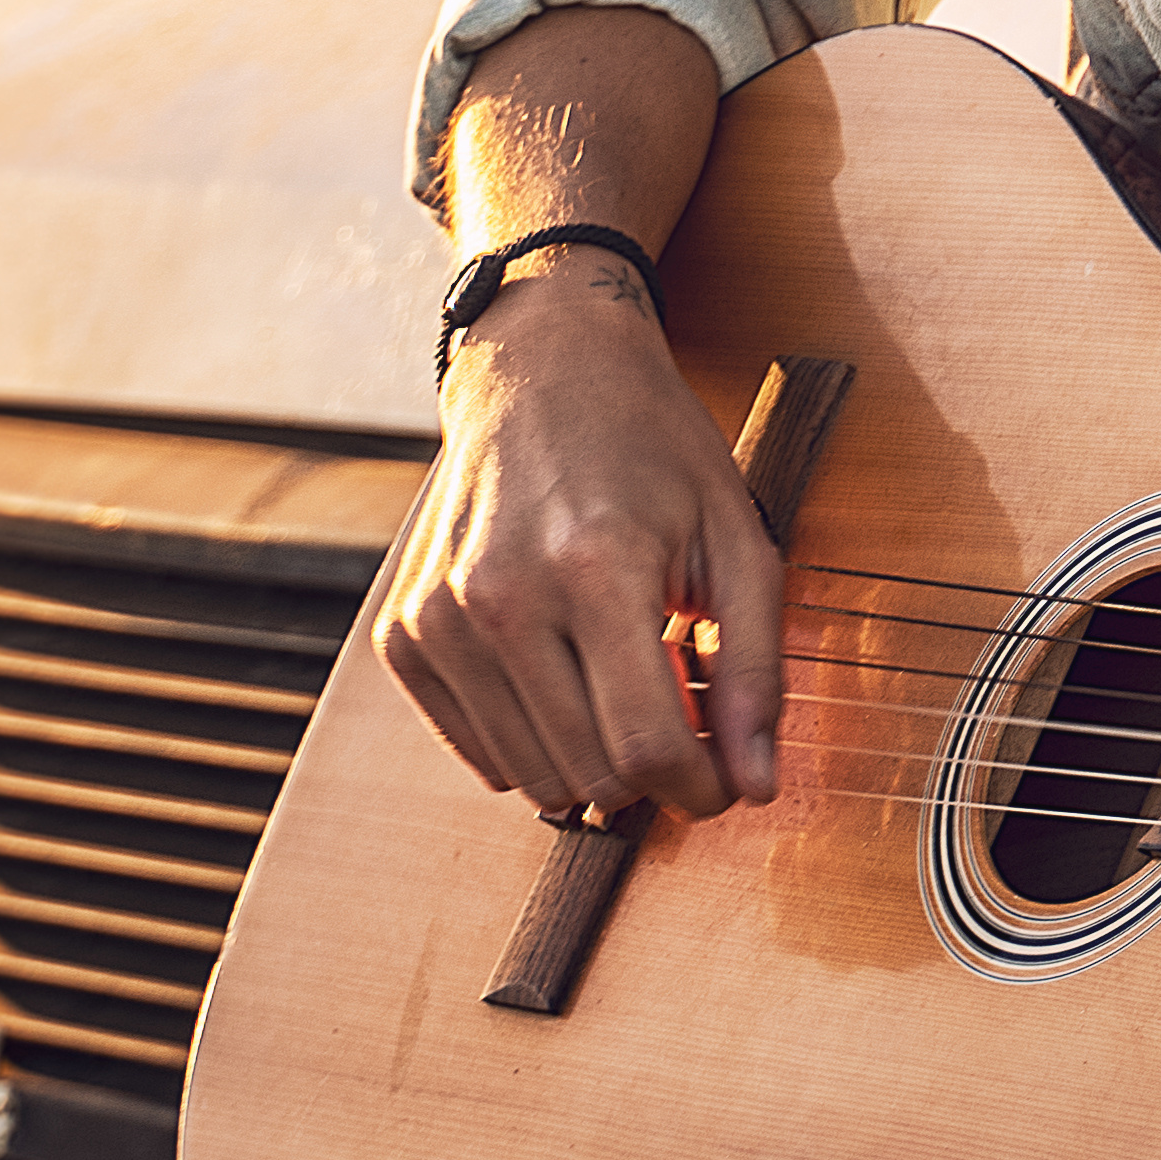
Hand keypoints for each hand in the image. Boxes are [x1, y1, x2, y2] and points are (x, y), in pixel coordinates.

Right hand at [374, 259, 779, 822]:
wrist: (542, 370)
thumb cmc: (653, 448)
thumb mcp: (737, 537)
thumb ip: (755, 666)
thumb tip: (757, 784)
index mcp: (596, 567)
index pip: (647, 748)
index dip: (700, 789)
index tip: (726, 780)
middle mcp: (501, 597)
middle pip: (590, 773)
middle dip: (654, 776)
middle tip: (685, 718)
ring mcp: (438, 619)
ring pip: (531, 777)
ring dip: (593, 761)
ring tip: (627, 686)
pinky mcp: (402, 635)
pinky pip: (477, 751)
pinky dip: (532, 742)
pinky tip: (567, 678)